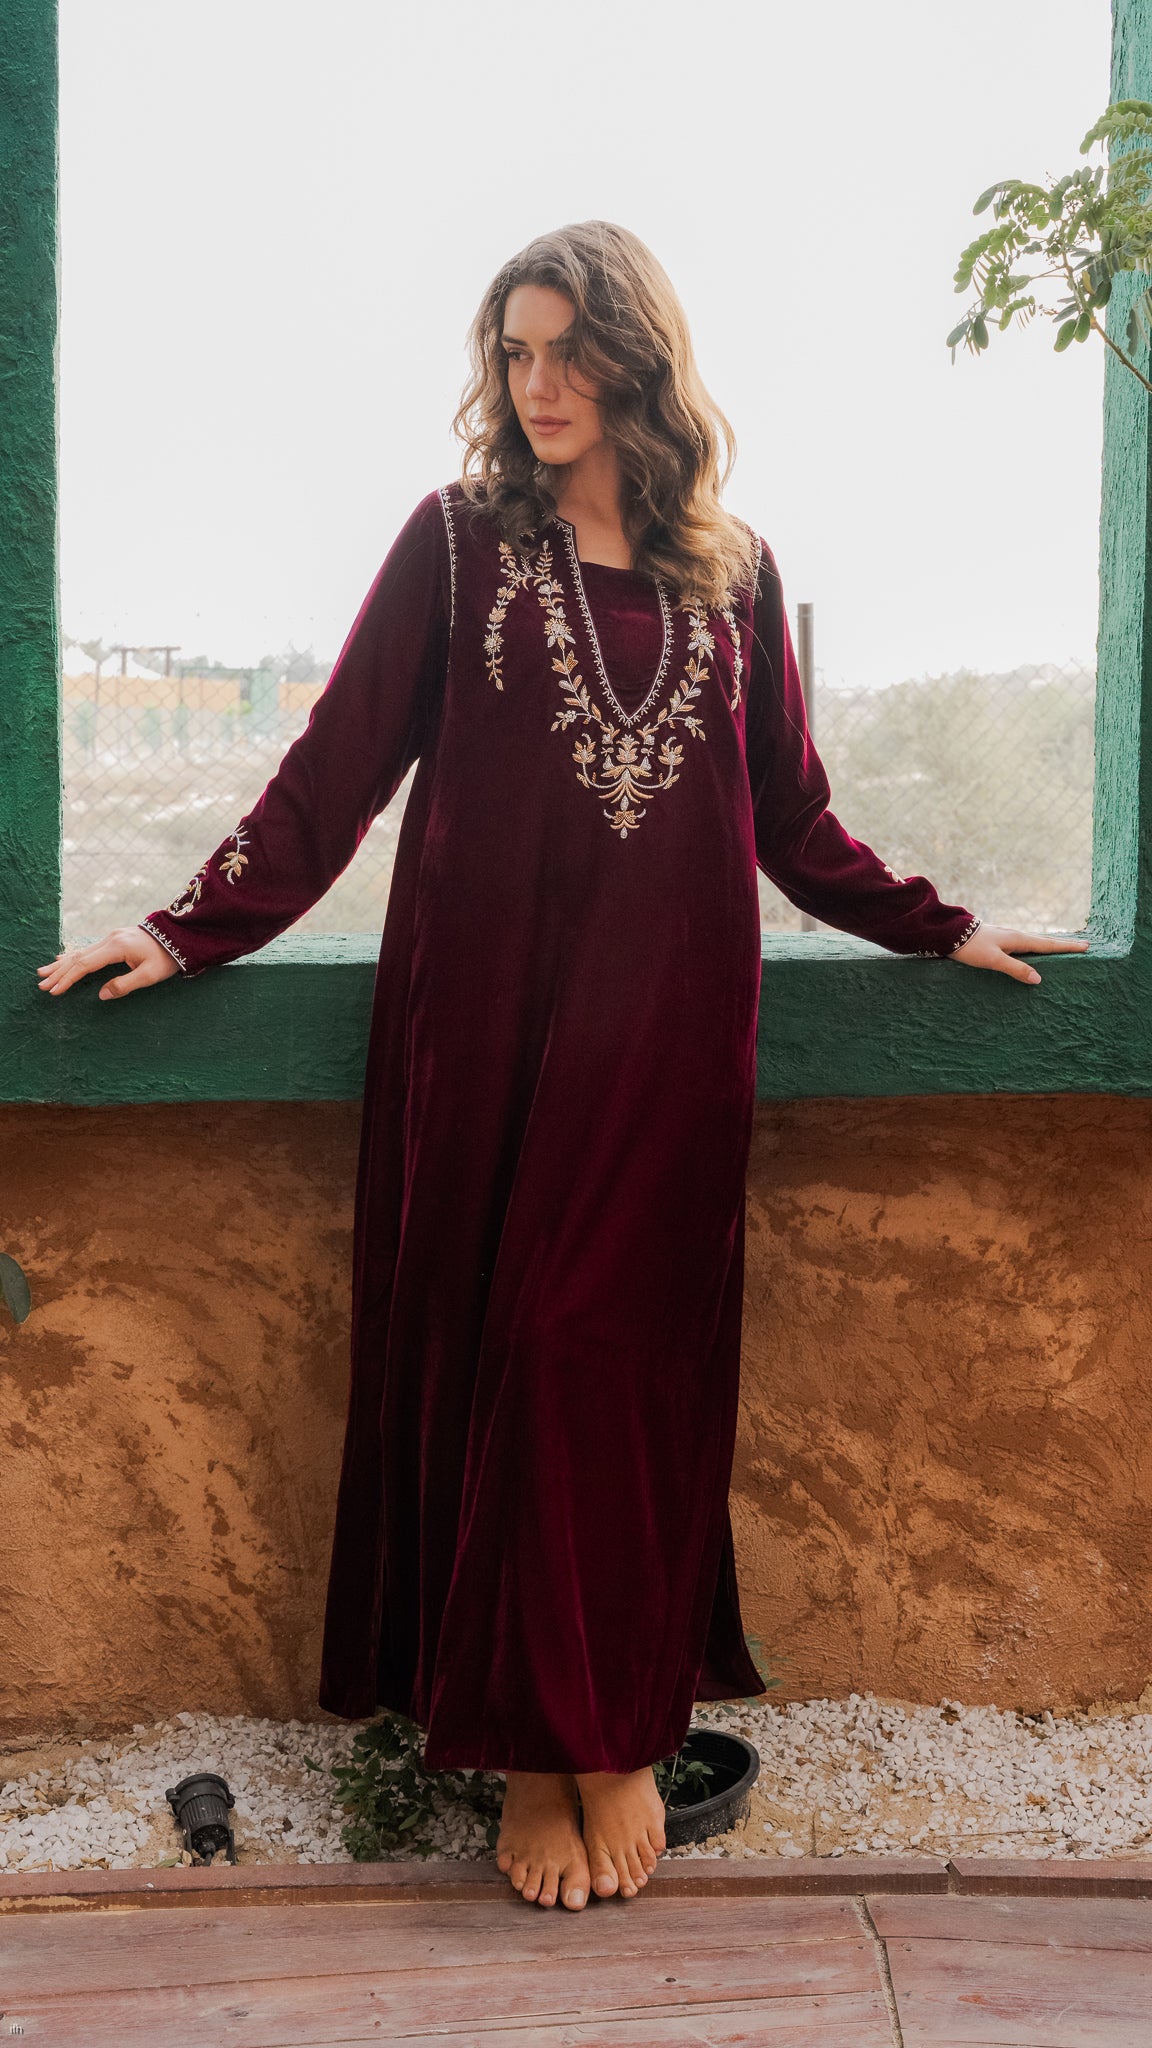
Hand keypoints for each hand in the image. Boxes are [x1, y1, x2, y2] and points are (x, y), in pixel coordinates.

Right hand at [37, 927, 180, 1000]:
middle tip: (41, 985)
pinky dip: (73, 956)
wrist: (178, 936)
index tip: (54, 991)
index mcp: (116, 947)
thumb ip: (125, 985)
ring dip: (62, 964)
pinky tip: (61, 959)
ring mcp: (111, 937)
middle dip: (59, 973)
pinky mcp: (114, 939)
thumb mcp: (150, 975)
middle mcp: (109, 939)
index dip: (68, 979)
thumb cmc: (166, 958)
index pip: (85, 965)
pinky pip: (88, 949)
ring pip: (80, 952)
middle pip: (78, 957)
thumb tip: (101, 995)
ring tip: (42, 972)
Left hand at [950, 924, 1088, 985]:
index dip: (1067, 947)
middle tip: (1083, 945)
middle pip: (1046, 941)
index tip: (1086, 947)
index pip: (1049, 945)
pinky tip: (1033, 950)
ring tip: (1063, 948)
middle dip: (1064, 944)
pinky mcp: (1000, 938)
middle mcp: (1016, 935)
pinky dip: (1036, 946)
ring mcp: (1008, 935)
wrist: (949, 933)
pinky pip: (1025, 943)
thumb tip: (1038, 979)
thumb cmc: (971, 947)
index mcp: (1018, 939)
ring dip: (1051, 944)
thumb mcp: (993, 960)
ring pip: (1035, 941)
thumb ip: (1015, 969)